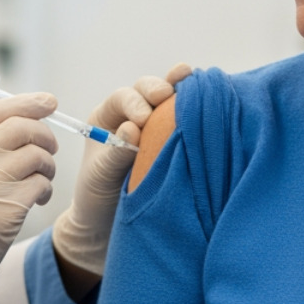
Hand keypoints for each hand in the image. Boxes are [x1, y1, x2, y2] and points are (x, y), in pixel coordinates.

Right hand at [0, 92, 57, 303]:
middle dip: (44, 136)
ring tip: (41, 180)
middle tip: (50, 150)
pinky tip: (37, 200)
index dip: (27, 102)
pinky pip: (40, 185)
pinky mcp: (3, 214)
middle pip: (21, 129)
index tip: (50, 102)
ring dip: (47, 166)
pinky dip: (45, 189)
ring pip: (36, 156)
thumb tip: (27, 116)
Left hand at [52, 64, 192, 284]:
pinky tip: (206, 97)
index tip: (141, 120)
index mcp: (108, 118)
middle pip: (147, 91)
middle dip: (157, 89)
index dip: (134, 103)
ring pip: (169, 99)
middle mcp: (132, 115)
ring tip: (190, 79)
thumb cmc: (98, 197)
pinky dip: (194, 107)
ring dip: (180, 90)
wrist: (109, 225)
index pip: (123, 98)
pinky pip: (184, 119)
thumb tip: (133, 129)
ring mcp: (155, 126)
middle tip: (165, 97)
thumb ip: (115, 153)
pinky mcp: (175, 140)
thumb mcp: (101, 176)